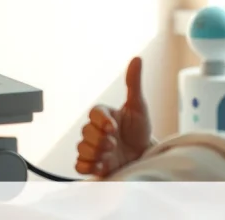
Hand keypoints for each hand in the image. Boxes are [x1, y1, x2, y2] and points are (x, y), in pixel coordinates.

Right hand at [75, 57, 152, 177]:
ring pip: (81, 148)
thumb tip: (137, 58)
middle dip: (100, 139)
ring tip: (111, 155)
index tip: (113, 128)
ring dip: (96, 153)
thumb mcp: (139, 107)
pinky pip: (79, 165)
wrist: (145, 156)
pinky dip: (88, 166)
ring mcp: (93, 148)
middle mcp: (96, 131)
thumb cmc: (141, 130)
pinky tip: (102, 166)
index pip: (94, 113)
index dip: (101, 120)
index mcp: (105, 115)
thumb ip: (134, 84)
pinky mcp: (92, 164)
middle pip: (85, 132)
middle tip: (114, 144)